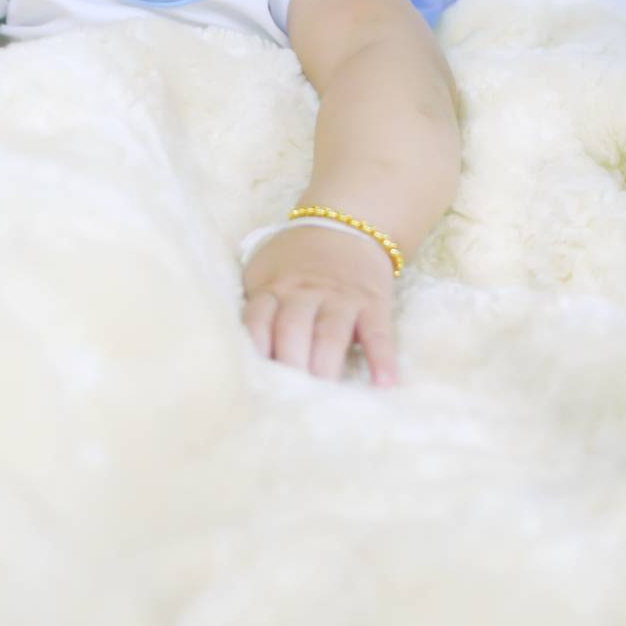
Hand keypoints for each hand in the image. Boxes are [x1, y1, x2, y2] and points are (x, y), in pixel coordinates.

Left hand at [240, 223, 398, 386]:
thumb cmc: (297, 263)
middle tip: (289, 401)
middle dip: (290, 363)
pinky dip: (382, 358)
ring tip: (326, 399)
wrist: (345, 225)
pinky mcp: (373, 303)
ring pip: (330, 333)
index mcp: (274, 288)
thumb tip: (242, 359)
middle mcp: (305, 292)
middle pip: (293, 328)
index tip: (254, 380)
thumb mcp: (268, 273)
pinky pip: (378, 332)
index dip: (255, 349)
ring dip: (326, 365)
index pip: (258, 319)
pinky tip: (383, 383)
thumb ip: (257, 309)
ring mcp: (340, 297)